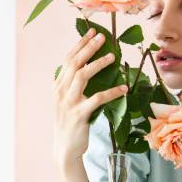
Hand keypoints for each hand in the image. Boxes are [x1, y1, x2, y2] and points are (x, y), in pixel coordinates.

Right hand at [52, 26, 127, 166]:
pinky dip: (111, 92)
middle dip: (88, 47)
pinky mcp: (79, 115)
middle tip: (102, 37)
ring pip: (82, 76)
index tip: (92, 32)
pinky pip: (97, 99)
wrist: (65, 149)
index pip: (68, 59)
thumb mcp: (69, 101)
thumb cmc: (71, 124)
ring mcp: (69, 103)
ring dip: (98, 64)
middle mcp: (61, 92)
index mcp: (58, 86)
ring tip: (113, 56)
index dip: (80, 44)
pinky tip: (123, 88)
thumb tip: (91, 68)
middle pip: (74, 63)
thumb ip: (75, 86)